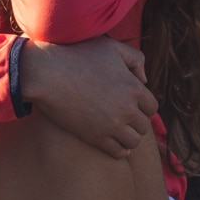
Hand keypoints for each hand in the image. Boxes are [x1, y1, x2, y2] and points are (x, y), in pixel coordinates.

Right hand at [18, 37, 157, 158]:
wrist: (47, 74)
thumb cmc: (78, 55)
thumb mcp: (111, 47)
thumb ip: (135, 58)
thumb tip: (144, 80)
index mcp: (134, 88)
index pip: (152, 107)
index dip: (142, 106)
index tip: (131, 105)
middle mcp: (127, 109)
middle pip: (144, 126)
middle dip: (136, 122)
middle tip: (123, 118)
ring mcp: (112, 126)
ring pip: (134, 142)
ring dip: (129, 137)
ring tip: (119, 131)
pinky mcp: (96, 137)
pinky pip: (119, 152)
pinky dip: (120, 150)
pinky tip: (113, 142)